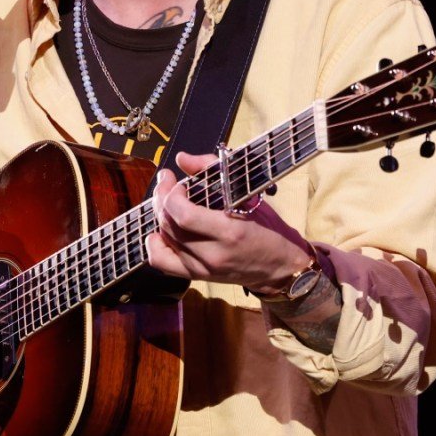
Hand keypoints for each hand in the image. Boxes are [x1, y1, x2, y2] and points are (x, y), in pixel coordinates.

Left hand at [146, 150, 311, 287]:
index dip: (171, 194)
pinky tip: (161, 231)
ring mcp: (202, 269)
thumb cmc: (267, 228)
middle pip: (170, 225)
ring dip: (161, 215)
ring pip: (164, 239)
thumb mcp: (249, 195)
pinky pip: (162, 262)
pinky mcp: (197, 276)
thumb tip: (182, 159)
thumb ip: (214, 171)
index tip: (175, 180)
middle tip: (166, 182)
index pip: (183, 215)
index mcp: (229, 231)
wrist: (280, 268)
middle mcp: (212, 254)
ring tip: (166, 201)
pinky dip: (155, 244)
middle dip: (162, 198)